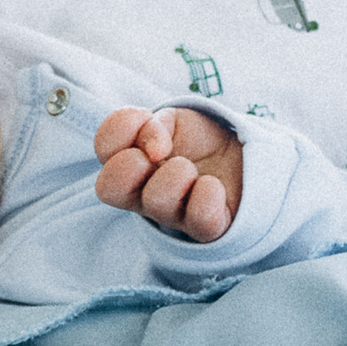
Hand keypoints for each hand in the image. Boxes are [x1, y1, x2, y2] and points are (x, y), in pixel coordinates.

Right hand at [93, 105, 243, 242]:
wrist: (243, 158)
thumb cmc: (200, 141)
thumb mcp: (175, 119)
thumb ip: (156, 125)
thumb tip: (155, 150)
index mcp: (130, 161)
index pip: (103, 147)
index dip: (121, 128)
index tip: (148, 117)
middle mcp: (142, 192)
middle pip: (107, 188)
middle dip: (129, 165)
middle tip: (158, 155)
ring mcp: (172, 214)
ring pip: (156, 202)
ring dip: (176, 174)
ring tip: (192, 169)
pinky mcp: (206, 228)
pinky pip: (200, 220)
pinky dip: (207, 196)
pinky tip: (213, 185)